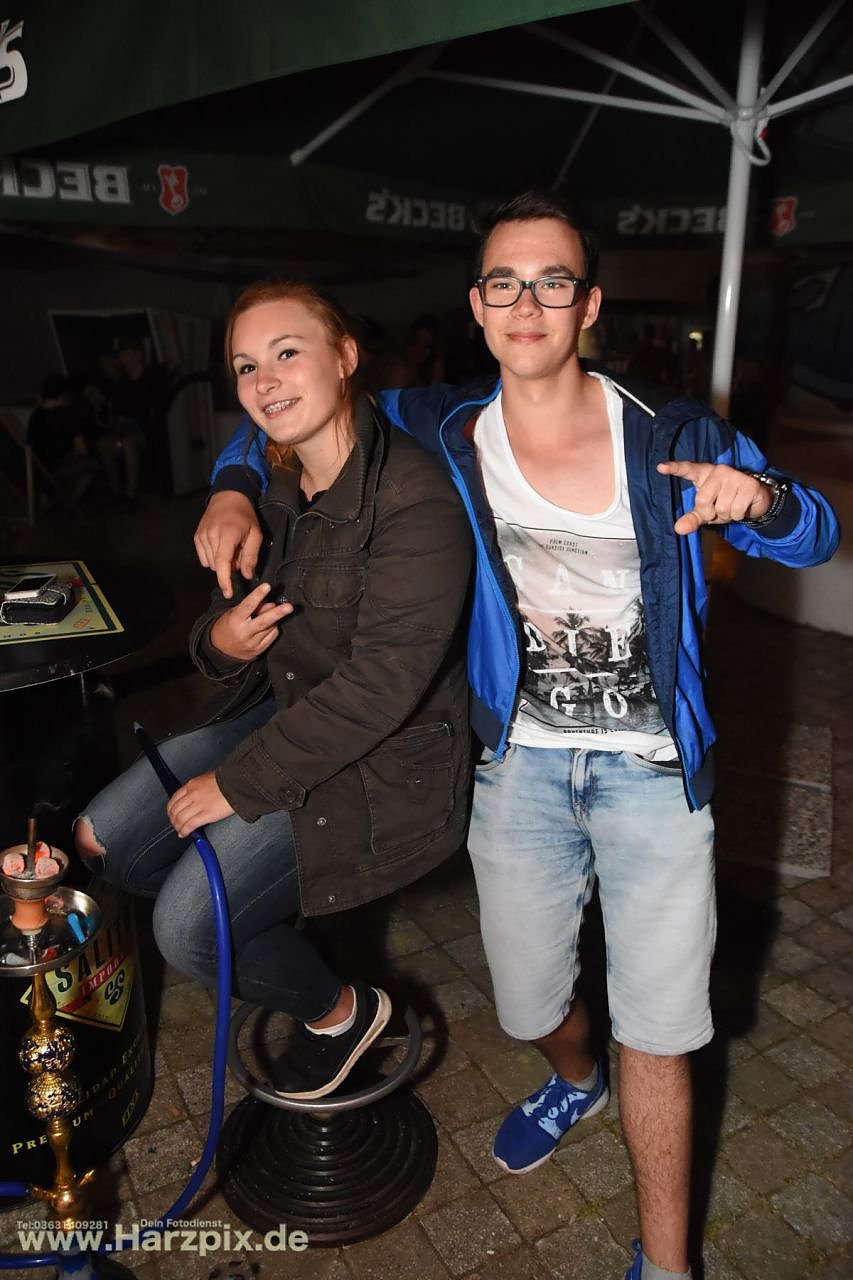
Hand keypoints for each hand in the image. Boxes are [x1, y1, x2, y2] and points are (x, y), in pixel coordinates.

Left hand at [167, 771, 233, 835]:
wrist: (239, 782)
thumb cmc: (228, 780)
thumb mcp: (208, 780)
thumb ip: (199, 789)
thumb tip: (195, 799)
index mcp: (192, 785)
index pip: (174, 799)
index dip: (171, 810)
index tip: (173, 815)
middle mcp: (192, 794)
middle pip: (175, 810)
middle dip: (173, 820)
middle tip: (176, 825)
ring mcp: (198, 804)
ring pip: (180, 819)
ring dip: (178, 827)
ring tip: (180, 831)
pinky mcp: (206, 814)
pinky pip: (189, 825)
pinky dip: (184, 831)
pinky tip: (184, 834)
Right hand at [194, 492, 263, 597]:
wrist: (228, 497)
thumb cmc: (245, 516)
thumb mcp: (255, 535)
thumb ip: (251, 557)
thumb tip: (247, 576)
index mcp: (227, 535)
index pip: (223, 564)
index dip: (225, 581)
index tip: (228, 593)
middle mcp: (211, 536)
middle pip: (218, 566)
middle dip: (229, 567)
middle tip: (239, 554)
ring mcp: (202, 536)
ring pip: (210, 563)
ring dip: (221, 562)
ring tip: (230, 548)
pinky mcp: (197, 537)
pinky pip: (204, 558)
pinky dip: (212, 558)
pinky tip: (220, 547)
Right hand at [209, 582, 291, 660]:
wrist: (220, 648)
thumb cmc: (228, 626)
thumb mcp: (235, 613)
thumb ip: (252, 608)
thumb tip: (271, 604)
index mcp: (235, 620)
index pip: (248, 606)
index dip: (258, 595)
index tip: (267, 586)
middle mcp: (244, 633)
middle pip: (264, 622)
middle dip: (278, 613)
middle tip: (289, 607)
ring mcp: (252, 644)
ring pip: (270, 628)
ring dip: (274, 619)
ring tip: (270, 615)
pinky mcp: (258, 650)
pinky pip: (272, 636)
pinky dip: (273, 628)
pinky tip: (269, 626)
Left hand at [657, 461, 772, 534]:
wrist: (754, 499)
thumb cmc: (726, 502)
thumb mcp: (706, 511)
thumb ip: (692, 519)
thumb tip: (679, 529)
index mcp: (704, 474)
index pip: (687, 469)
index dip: (674, 468)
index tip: (660, 467)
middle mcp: (718, 470)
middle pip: (702, 501)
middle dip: (710, 513)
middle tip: (719, 509)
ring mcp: (734, 476)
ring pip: (721, 508)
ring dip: (727, 515)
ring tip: (733, 506)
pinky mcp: (749, 484)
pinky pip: (736, 510)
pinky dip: (738, 515)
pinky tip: (743, 506)